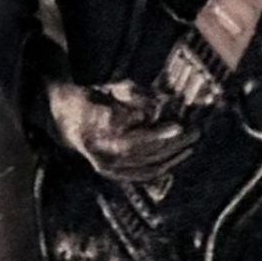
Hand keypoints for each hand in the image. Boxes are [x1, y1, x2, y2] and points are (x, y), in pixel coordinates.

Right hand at [46, 77, 193, 181]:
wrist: (67, 121)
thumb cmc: (96, 97)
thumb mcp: (115, 87)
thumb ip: (137, 94)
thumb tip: (165, 103)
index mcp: (92, 119)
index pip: (126, 126)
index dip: (152, 129)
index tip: (177, 123)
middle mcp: (96, 146)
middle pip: (138, 148)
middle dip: (169, 141)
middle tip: (194, 130)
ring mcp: (103, 164)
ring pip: (142, 163)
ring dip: (171, 153)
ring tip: (193, 140)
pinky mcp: (112, 174)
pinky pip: (142, 174)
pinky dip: (163, 166)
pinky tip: (180, 155)